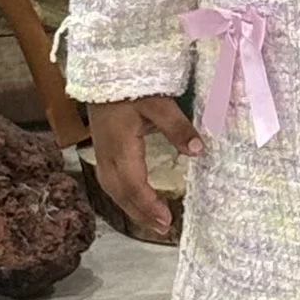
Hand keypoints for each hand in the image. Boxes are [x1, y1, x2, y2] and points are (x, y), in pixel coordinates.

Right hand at [89, 95, 198, 240]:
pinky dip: (123, 195)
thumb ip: (177, 127)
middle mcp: (107, 154)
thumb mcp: (158, 101)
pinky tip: (134, 200)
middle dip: (140, 213)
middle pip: (120, 193)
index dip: (148, 205)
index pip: (133, 184)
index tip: (165, 220)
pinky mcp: (101, 148)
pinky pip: (109, 180)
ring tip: (151, 222)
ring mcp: (101, 152)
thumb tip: (197, 151)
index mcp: (120, 146)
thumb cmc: (130, 86)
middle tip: (162, 229)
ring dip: (131, 207)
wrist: (101, 71)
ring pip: (112, 189)